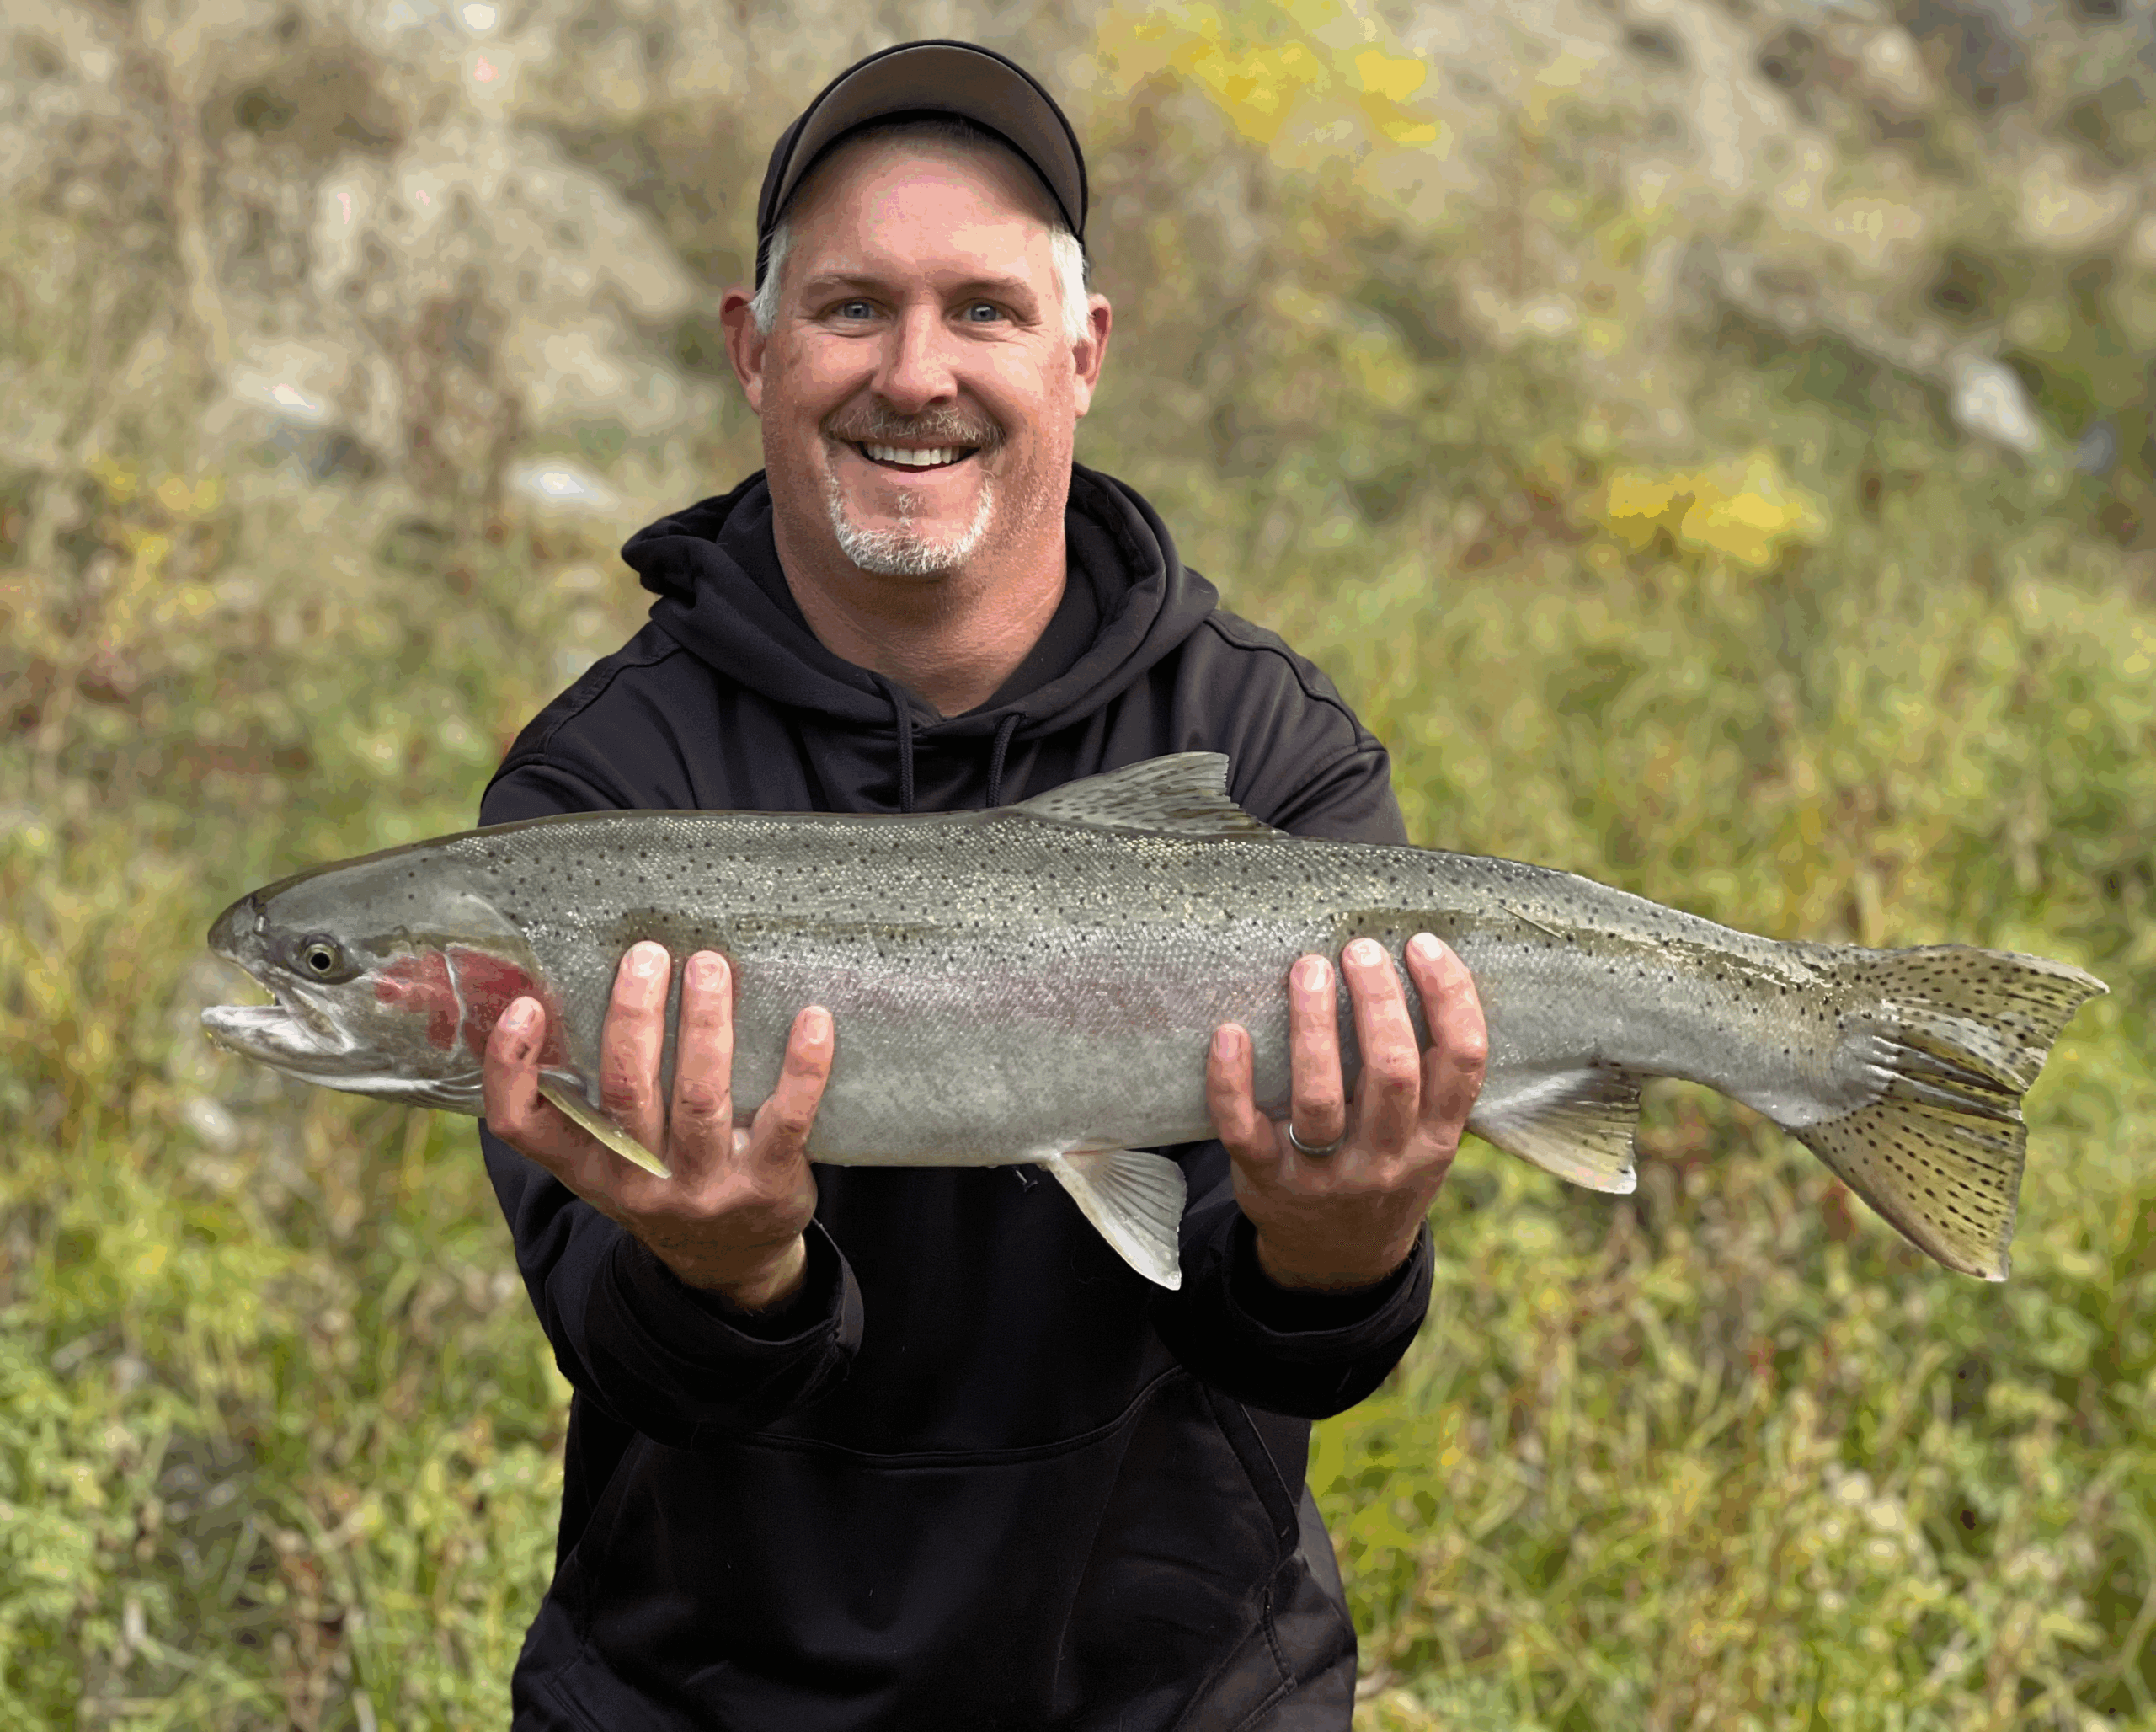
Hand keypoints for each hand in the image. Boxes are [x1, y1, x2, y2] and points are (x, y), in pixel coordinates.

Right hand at [483, 941, 830, 1310]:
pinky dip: (801, 1068)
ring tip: (708, 967)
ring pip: (700, 1098)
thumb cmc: (664, 1179)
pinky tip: (813, 1019)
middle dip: (633, 1017)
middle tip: (645, 954)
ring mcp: (705, 1186)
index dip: (512, 1068)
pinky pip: (786, 1119)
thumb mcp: (611, 1158)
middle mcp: (639, 1181)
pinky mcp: (768, 1184)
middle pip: (626, 1092)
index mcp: (588, 1166)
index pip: (525, 1126)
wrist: (732, 1261)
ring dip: (705, 1025)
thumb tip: (568, 985)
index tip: (526, 1005)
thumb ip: (589, 1097)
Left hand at [1208, 933, 1486, 1291]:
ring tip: (1307, 967)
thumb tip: (1418, 967)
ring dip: (1313, 1026)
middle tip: (1358, 950)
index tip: (1421, 945)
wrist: (1337, 1263)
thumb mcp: (1428, 1140)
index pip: (1462, 1061)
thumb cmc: (1384, 1171)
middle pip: (1392, 1073)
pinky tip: (1229, 1032)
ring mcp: (1325, 1175)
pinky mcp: (1266, 1181)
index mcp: (1437, 1140)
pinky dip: (1232, 1082)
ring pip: (1320, 1099)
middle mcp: (1387, 1160)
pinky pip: (1244, 1130)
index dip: (1449, 997)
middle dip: (1378, 1002)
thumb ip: (1430, 1077)